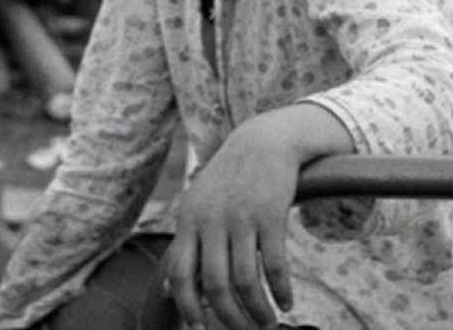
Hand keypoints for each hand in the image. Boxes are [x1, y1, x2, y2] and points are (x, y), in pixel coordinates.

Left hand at [162, 116, 297, 329]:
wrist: (264, 141)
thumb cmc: (229, 181)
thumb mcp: (197, 206)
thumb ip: (185, 246)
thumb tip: (165, 288)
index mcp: (189, 220)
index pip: (180, 273)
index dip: (188, 307)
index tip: (201, 329)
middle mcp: (211, 220)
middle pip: (215, 285)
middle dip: (230, 318)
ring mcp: (241, 216)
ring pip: (246, 280)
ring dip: (258, 310)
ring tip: (268, 322)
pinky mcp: (271, 213)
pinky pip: (275, 264)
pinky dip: (281, 289)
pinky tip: (287, 302)